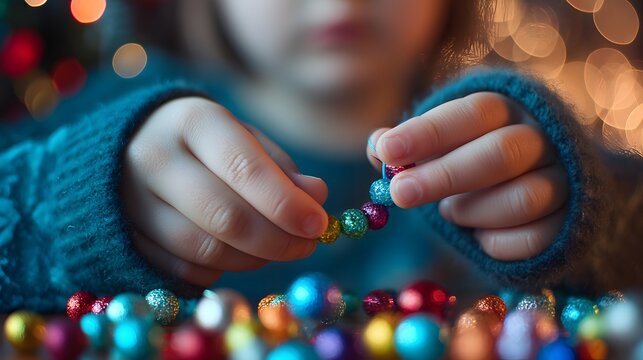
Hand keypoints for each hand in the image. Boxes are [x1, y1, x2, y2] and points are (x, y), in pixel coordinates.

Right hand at [121, 97, 327, 285]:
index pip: (244, 168)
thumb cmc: (204, 142)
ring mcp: (131, 202)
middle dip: (277, 240)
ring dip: (254, 259)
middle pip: (225, 216)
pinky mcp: (125, 238)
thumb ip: (279, 167)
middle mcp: (154, 159)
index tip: (318, 224)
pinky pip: (183, 271)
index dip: (286, 203)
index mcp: (192, 121)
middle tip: (306, 245)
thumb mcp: (243, 138)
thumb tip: (316, 197)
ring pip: (205, 250)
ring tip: (277, 249)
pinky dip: (221, 271)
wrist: (131, 146)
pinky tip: (238, 255)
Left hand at [368, 92, 567, 260]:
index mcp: (506, 110)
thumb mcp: (440, 144)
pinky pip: (534, 239)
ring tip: (449, 211)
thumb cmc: (472, 158)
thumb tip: (378, 147)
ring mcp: (564, 179)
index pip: (472, 112)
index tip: (388, 151)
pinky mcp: (572, 222)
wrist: (541, 185)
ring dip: (472, 210)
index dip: (430, 132)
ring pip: (522, 199)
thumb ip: (408, 145)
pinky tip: (478, 234)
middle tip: (400, 193)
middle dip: (444, 175)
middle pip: (500, 153)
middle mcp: (542, 138)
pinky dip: (495, 242)